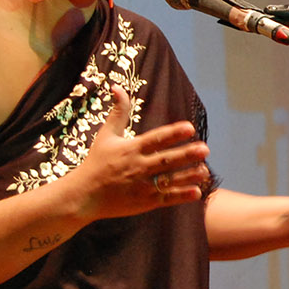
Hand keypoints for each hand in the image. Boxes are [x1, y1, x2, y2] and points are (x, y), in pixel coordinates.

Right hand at [66, 84, 210, 220]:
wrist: (83, 196)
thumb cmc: (96, 162)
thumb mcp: (106, 135)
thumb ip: (118, 112)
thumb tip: (117, 86)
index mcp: (131, 149)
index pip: (155, 139)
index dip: (173, 133)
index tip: (190, 128)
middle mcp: (138, 167)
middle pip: (166, 160)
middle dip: (186, 154)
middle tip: (205, 149)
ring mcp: (141, 186)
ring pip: (169, 180)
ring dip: (188, 176)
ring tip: (205, 170)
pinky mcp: (144, 202)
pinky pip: (166, 199)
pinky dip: (181, 196)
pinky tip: (197, 192)